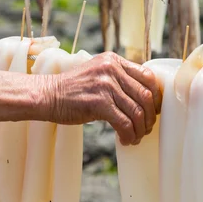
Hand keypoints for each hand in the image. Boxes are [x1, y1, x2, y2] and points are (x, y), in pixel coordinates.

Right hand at [48, 52, 162, 145]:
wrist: (47, 95)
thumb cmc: (72, 90)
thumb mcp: (97, 74)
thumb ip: (117, 79)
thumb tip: (143, 98)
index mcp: (113, 60)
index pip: (148, 77)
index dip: (155, 97)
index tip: (153, 111)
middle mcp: (112, 69)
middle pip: (146, 95)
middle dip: (149, 117)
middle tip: (145, 128)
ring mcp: (105, 85)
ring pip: (137, 111)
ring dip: (140, 129)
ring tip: (135, 137)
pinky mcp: (99, 102)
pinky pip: (124, 123)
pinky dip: (129, 135)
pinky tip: (125, 140)